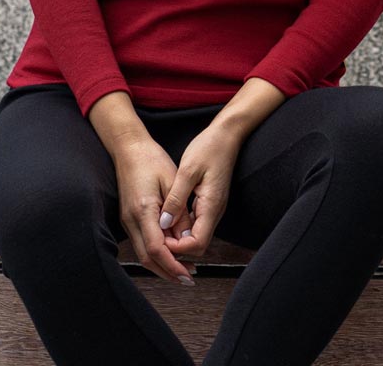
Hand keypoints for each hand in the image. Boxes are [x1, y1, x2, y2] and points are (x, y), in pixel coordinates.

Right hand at [111, 138, 198, 286]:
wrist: (129, 149)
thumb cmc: (152, 160)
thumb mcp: (173, 180)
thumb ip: (179, 211)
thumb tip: (187, 237)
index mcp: (143, 210)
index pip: (156, 248)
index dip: (172, 264)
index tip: (187, 272)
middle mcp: (131, 220)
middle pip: (147, 258)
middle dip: (168, 272)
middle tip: (188, 278)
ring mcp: (127, 221)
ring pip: (143, 254)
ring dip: (162, 265)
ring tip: (183, 271)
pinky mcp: (128, 219)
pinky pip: (141, 243)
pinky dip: (156, 254)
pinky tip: (170, 253)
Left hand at [157, 123, 243, 271]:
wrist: (227, 134)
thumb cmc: (209, 147)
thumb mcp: (188, 169)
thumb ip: (176, 198)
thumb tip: (164, 223)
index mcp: (211, 206)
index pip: (197, 244)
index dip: (177, 247)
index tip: (159, 238)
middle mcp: (215, 211)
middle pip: (196, 245)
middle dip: (176, 247)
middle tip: (155, 237)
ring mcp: (213, 208)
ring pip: (195, 235)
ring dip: (178, 237)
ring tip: (158, 230)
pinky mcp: (209, 202)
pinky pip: (195, 223)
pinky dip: (182, 226)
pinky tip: (169, 217)